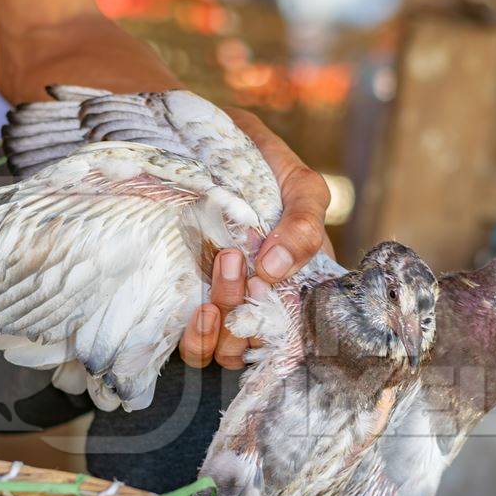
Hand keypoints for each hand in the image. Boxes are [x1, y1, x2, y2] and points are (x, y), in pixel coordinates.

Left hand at [179, 110, 332, 368]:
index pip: (303, 333)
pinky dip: (198, 339)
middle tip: (232, 257)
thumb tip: (275, 269)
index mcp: (300, 283)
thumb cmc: (262, 164)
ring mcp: (228, 308)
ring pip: (229, 352)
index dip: (287, 324)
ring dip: (223, 324)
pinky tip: (198, 307)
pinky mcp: (192, 308)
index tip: (267, 282)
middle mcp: (265, 303)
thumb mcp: (300, 185)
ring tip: (218, 268)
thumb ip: (303, 223)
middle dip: (248, 314)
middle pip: (262, 345)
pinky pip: (197, 350)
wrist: (201, 143)